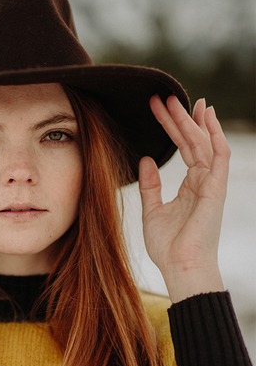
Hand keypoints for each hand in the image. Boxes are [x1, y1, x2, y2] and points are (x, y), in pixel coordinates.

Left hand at [139, 95, 227, 302]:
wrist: (180, 267)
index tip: (158, 108)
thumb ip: (150, 186)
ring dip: (195, 121)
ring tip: (182, 100)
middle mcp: (205, 181)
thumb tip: (145, 160)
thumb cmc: (168, 246)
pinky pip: (219, 157)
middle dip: (180, 119)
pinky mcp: (217, 190)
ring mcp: (213, 184)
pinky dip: (215, 136)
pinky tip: (208, 118)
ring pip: (206, 144)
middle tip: (165, 97)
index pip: (184, 148)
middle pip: (194, 142)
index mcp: (192, 186)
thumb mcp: (152, 210)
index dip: (171, 127)